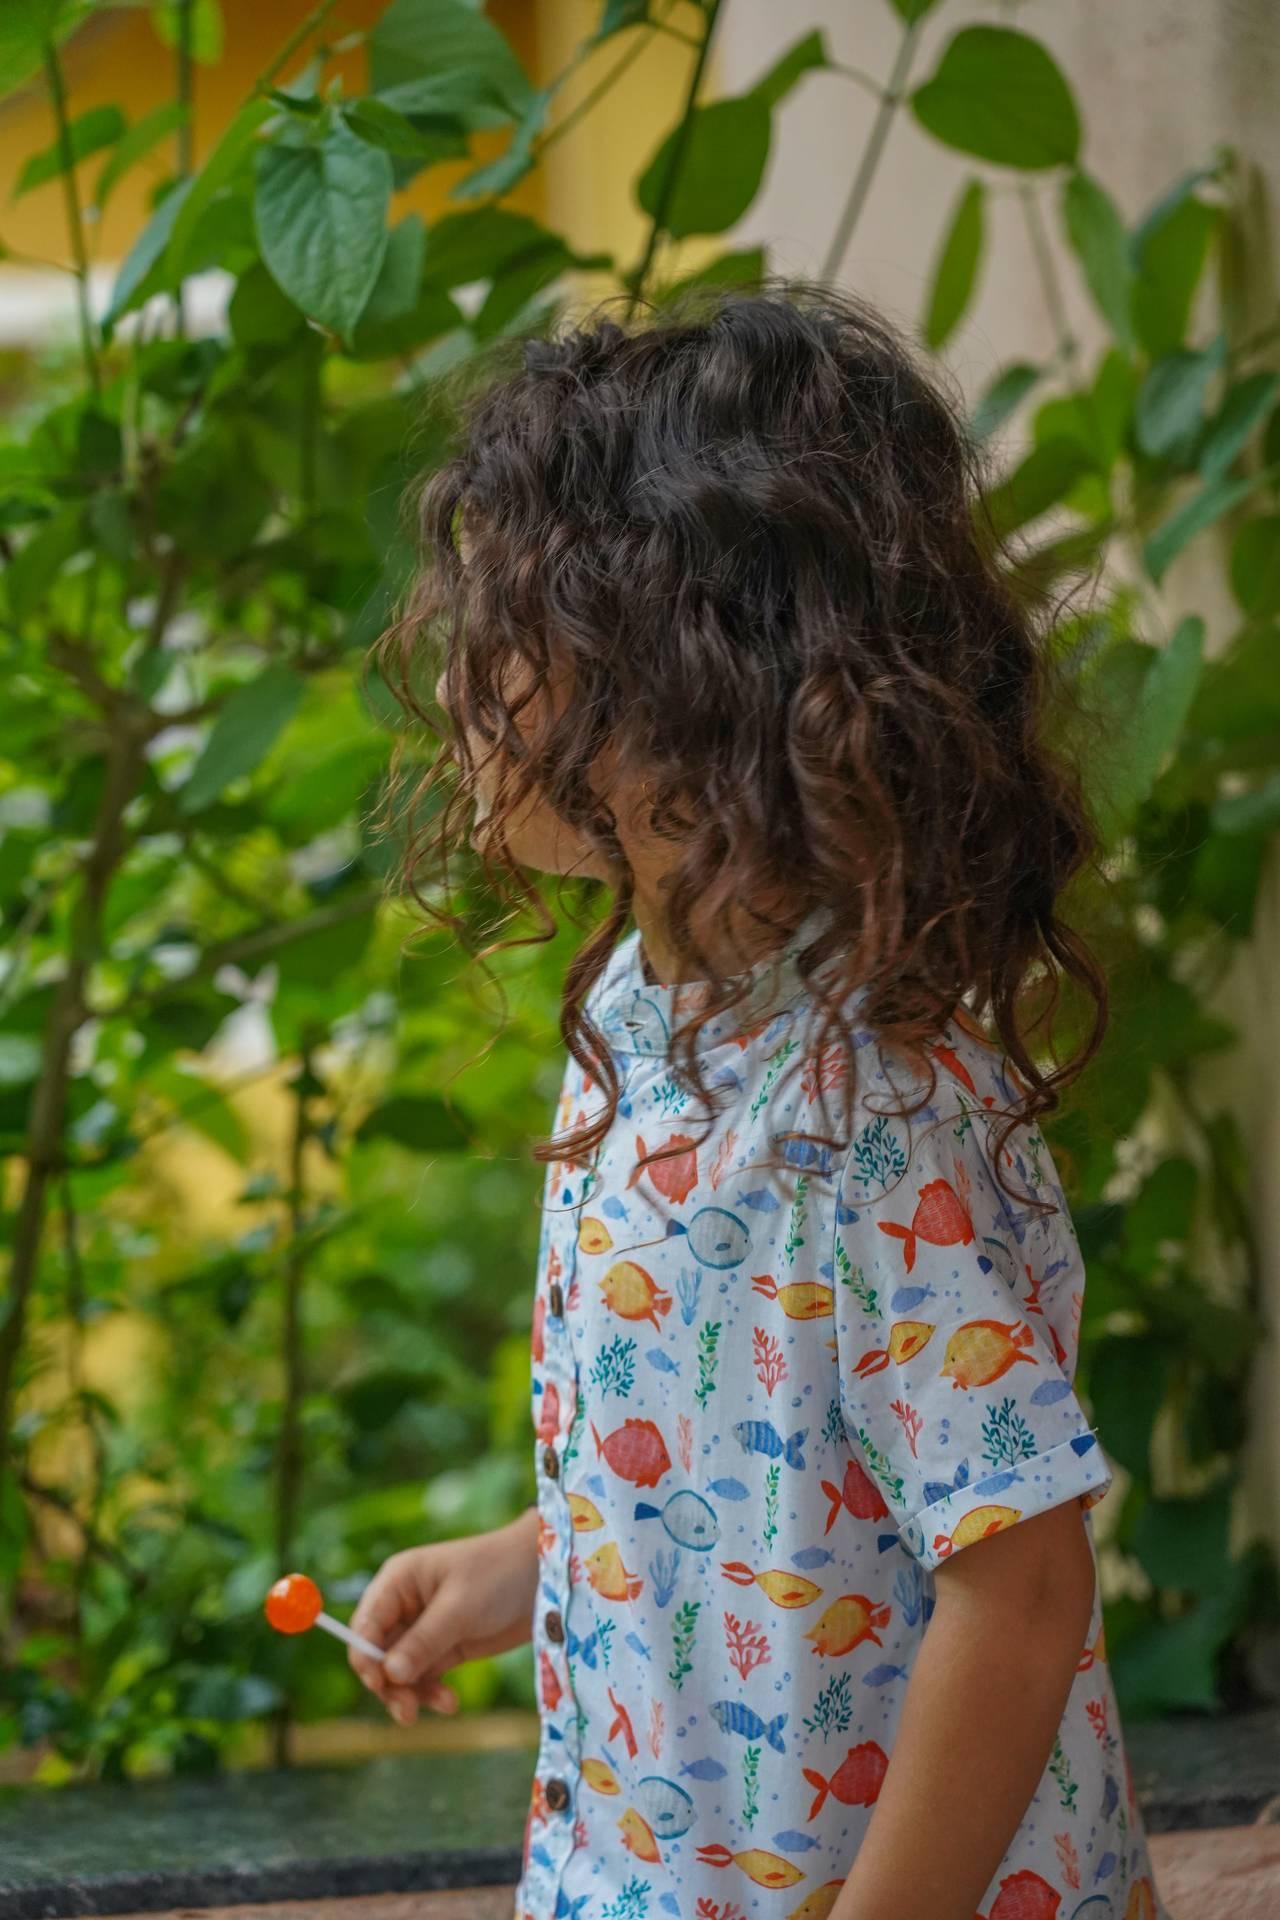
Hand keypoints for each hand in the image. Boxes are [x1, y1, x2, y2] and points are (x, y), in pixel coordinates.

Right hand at [348, 1506, 539, 1726]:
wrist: (543, 1578)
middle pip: (377, 1655)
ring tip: (442, 1705)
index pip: (364, 1625)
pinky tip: (450, 1702)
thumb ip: (423, 1641)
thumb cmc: (498, 1576)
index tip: (380, 1685)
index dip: (365, 1657)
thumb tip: (388, 1675)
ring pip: (399, 1672)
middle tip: (407, 1710)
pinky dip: (431, 1693)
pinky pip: (424, 1678)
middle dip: (388, 1684)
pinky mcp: (444, 1647)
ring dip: (411, 1694)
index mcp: (398, 1582)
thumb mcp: (459, 1607)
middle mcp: (404, 1606)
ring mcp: (423, 1629)